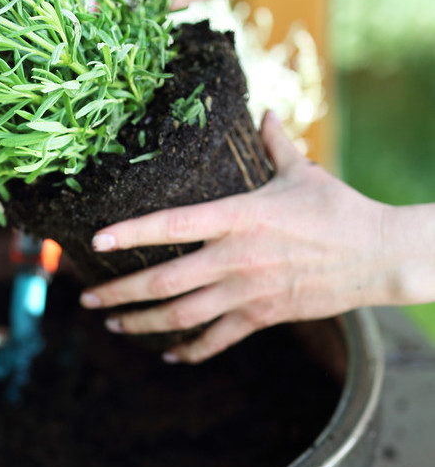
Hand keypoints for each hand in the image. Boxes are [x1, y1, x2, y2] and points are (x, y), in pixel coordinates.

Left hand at [80, 111, 392, 362]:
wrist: (378, 255)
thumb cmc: (338, 209)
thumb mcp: (302, 173)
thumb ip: (275, 144)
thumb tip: (264, 112)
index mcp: (238, 216)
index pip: (172, 225)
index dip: (131, 233)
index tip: (97, 242)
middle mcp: (235, 257)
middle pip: (164, 281)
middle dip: (120, 293)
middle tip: (88, 298)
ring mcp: (247, 291)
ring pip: (182, 315)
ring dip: (142, 323)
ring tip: (114, 325)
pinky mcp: (263, 315)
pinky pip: (217, 339)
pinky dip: (190, 350)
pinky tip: (168, 353)